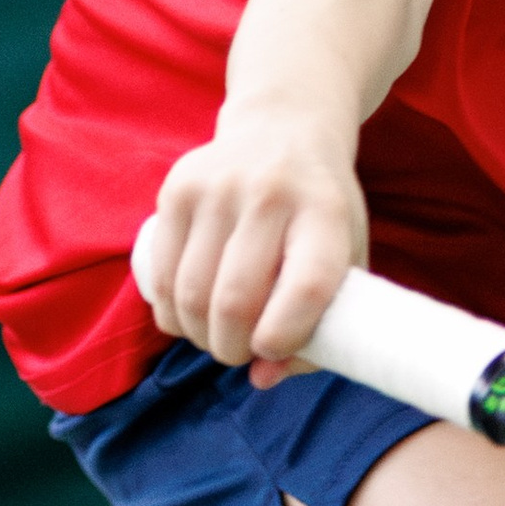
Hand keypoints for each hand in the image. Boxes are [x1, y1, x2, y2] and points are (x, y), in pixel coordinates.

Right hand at [145, 108, 368, 383]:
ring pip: (190, 294)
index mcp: (326, 213)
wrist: (283, 128)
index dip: (286, 336)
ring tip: (215, 337)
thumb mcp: (343, 257)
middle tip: (238, 353)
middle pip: (236, 300)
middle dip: (231, 348)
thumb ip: (321, 324)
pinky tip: (187, 317)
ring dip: (198, 336)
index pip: (307, 287)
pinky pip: (161, 275)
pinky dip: (170, 313)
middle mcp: (271, 194)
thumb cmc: (320, 211)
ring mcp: (219, 187)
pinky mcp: (177, 188)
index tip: (272, 350)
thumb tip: (264, 377)